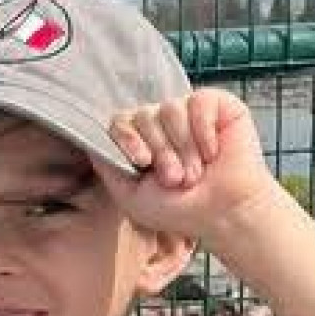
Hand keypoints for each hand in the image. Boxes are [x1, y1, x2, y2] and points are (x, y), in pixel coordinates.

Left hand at [92, 89, 277, 245]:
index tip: (143, 162)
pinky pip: (199, 102)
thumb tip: (90, 140)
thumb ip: (108, 168)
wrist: (225, 213)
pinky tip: (213, 152)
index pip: (120, 122)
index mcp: (141, 141)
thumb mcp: (132, 197)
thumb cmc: (181, 210)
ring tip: (195, 173)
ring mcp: (187, 111)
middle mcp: (161, 122)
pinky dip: (204, 132)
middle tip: (176, 180)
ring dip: (183, 148)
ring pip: (170, 109)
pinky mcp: (215, 105)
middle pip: (144, 116)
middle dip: (161, 152)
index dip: (128, 139)